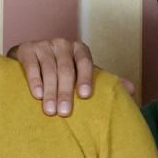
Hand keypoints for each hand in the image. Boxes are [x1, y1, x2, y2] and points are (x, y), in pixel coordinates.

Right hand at [8, 38, 133, 115]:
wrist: (30, 58)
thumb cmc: (61, 69)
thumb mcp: (82, 73)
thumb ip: (103, 81)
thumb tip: (131, 90)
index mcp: (78, 49)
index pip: (85, 62)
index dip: (86, 78)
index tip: (85, 96)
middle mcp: (62, 44)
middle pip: (66, 69)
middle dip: (65, 92)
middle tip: (64, 113)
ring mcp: (43, 45)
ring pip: (49, 69)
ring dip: (49, 92)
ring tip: (50, 110)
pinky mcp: (27, 49)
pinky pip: (32, 66)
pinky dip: (34, 80)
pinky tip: (36, 94)